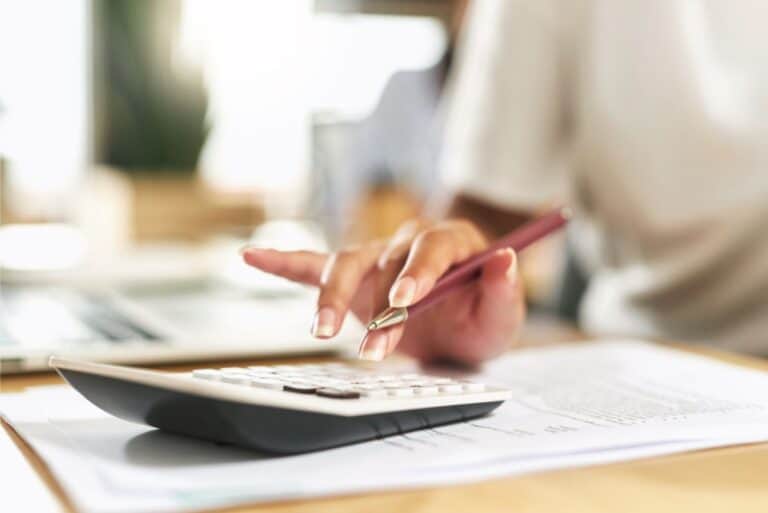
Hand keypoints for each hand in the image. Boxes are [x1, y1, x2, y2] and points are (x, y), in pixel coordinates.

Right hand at [241, 219, 525, 364]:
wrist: (458, 324)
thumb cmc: (481, 317)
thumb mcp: (502, 313)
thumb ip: (503, 289)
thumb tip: (503, 258)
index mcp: (450, 243)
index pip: (431, 248)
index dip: (417, 272)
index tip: (406, 300)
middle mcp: (408, 242)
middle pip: (385, 263)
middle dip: (379, 308)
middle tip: (375, 349)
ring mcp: (377, 257)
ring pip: (345, 265)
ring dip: (331, 298)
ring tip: (320, 331)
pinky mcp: (353, 277)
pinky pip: (313, 265)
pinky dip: (282, 262)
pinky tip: (250, 257)